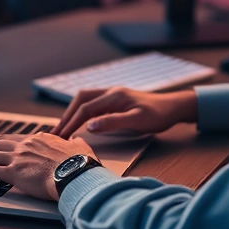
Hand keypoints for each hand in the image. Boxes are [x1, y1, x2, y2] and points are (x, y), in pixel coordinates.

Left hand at [0, 133, 96, 200]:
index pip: (16, 138)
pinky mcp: (13, 172)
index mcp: (40, 138)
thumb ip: (76, 143)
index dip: (4, 144)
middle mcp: (27, 144)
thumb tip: (77, 140)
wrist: (75, 173)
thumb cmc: (79, 164)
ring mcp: (18, 156)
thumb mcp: (80, 148)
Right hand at [51, 87, 197, 139]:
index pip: (86, 108)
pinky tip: (78, 122)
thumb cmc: (157, 115)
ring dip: (72, 112)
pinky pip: (92, 104)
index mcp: (114, 95)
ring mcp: (112, 95)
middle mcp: (110, 92)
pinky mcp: (115, 101)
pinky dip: (81, 112)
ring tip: (62, 128)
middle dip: (66, 115)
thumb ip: (113, 122)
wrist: (173, 108)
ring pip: (85, 100)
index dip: (72, 122)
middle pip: (80, 99)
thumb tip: (89, 125)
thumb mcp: (137, 121)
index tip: (61, 136)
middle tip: (55, 132)